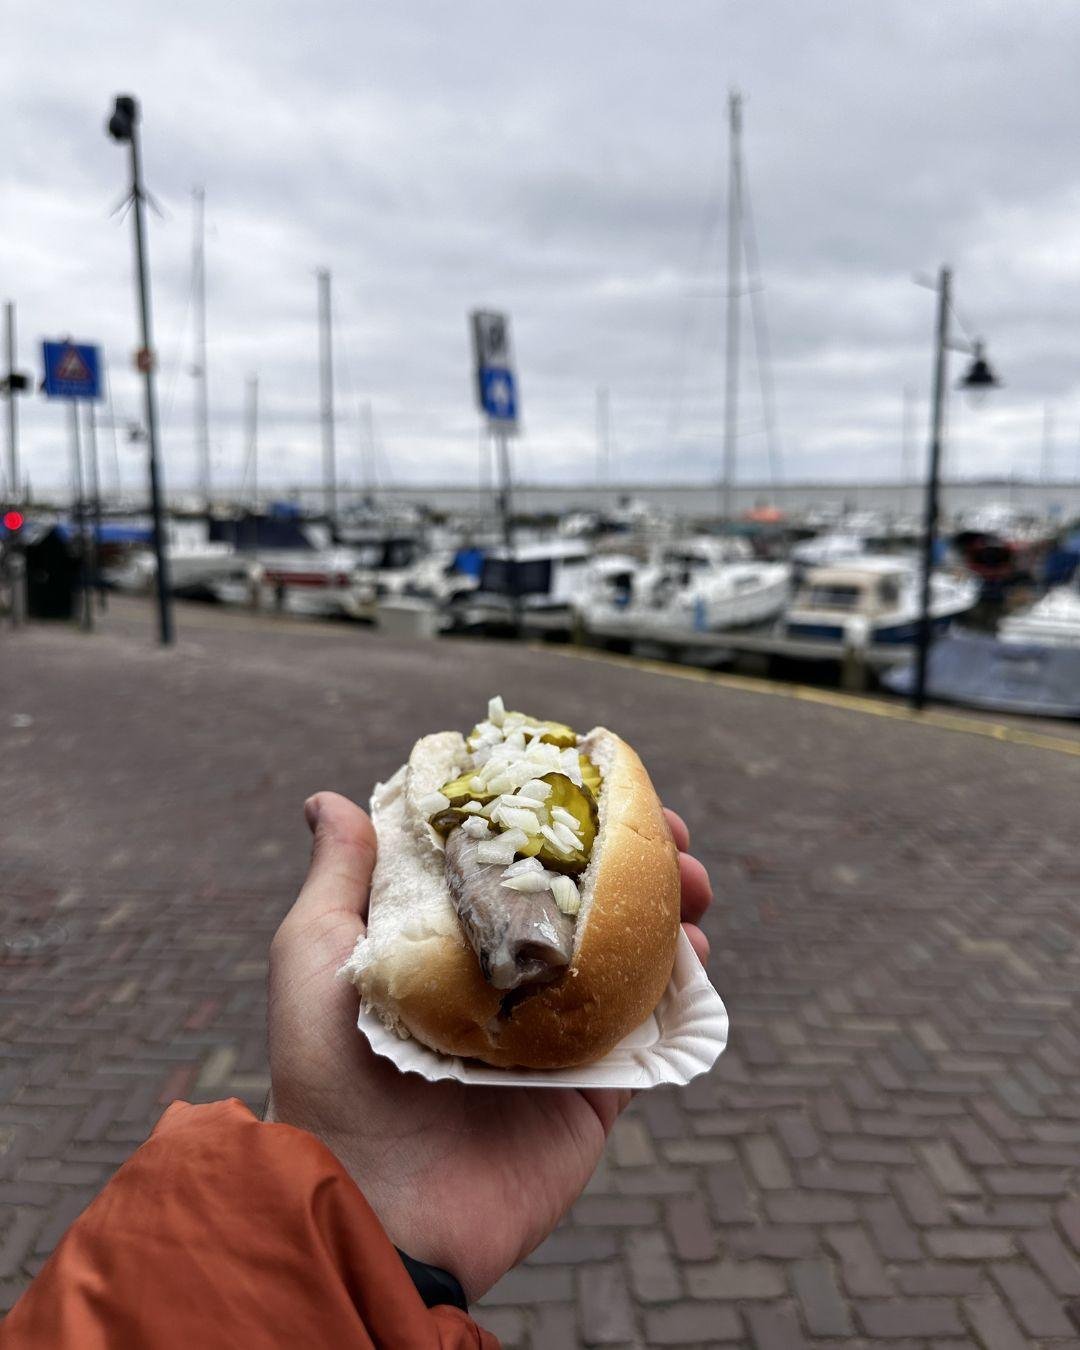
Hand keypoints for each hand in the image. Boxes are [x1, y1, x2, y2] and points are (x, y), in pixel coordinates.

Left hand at [267, 791, 712, 1301]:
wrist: (373, 1207)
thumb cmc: (328, 1077)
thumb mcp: (316, 959)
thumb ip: (338, 881)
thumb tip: (329, 799)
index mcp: (451, 946)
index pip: (514, 864)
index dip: (558, 819)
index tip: (592, 779)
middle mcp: (509, 983)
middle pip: (584, 903)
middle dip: (632, 858)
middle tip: (666, 828)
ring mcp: (555, 1034)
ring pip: (629, 956)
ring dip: (668, 910)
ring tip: (691, 877)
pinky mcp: (594, 1089)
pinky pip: (652, 1031)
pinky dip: (683, 988)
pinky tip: (696, 948)